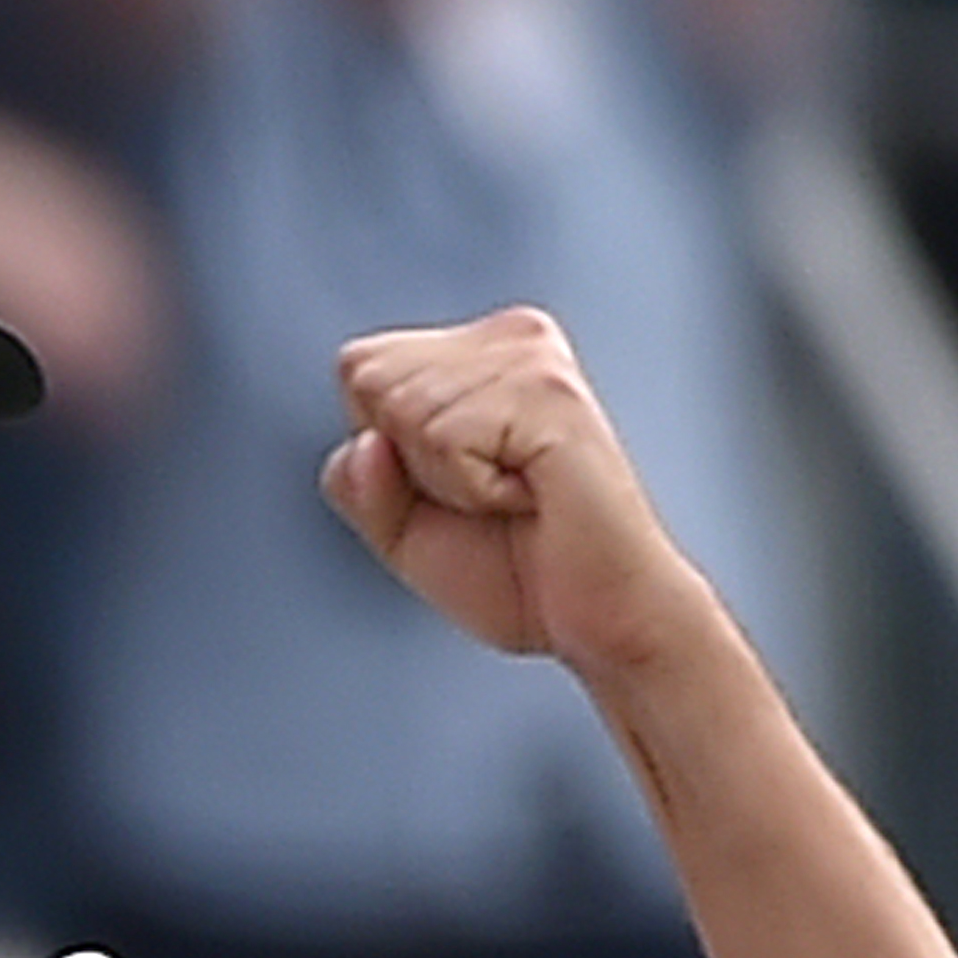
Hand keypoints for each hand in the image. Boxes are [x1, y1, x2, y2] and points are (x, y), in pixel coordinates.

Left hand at [317, 307, 718, 680]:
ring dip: (442, 483)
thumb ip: (357, 480)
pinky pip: (444, 437)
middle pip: (366, 377)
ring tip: (510, 498)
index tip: (458, 488)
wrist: (601, 621)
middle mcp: (511, 336)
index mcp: (479, 352)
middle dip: (404, 465)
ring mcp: (533, 357)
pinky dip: (470, 491)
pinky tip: (528, 498)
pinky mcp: (549, 391)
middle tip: (485, 499)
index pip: (359, 368)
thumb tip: (366, 442)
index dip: (383, 454)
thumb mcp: (400, 529)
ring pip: (401, 408)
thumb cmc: (519, 573)